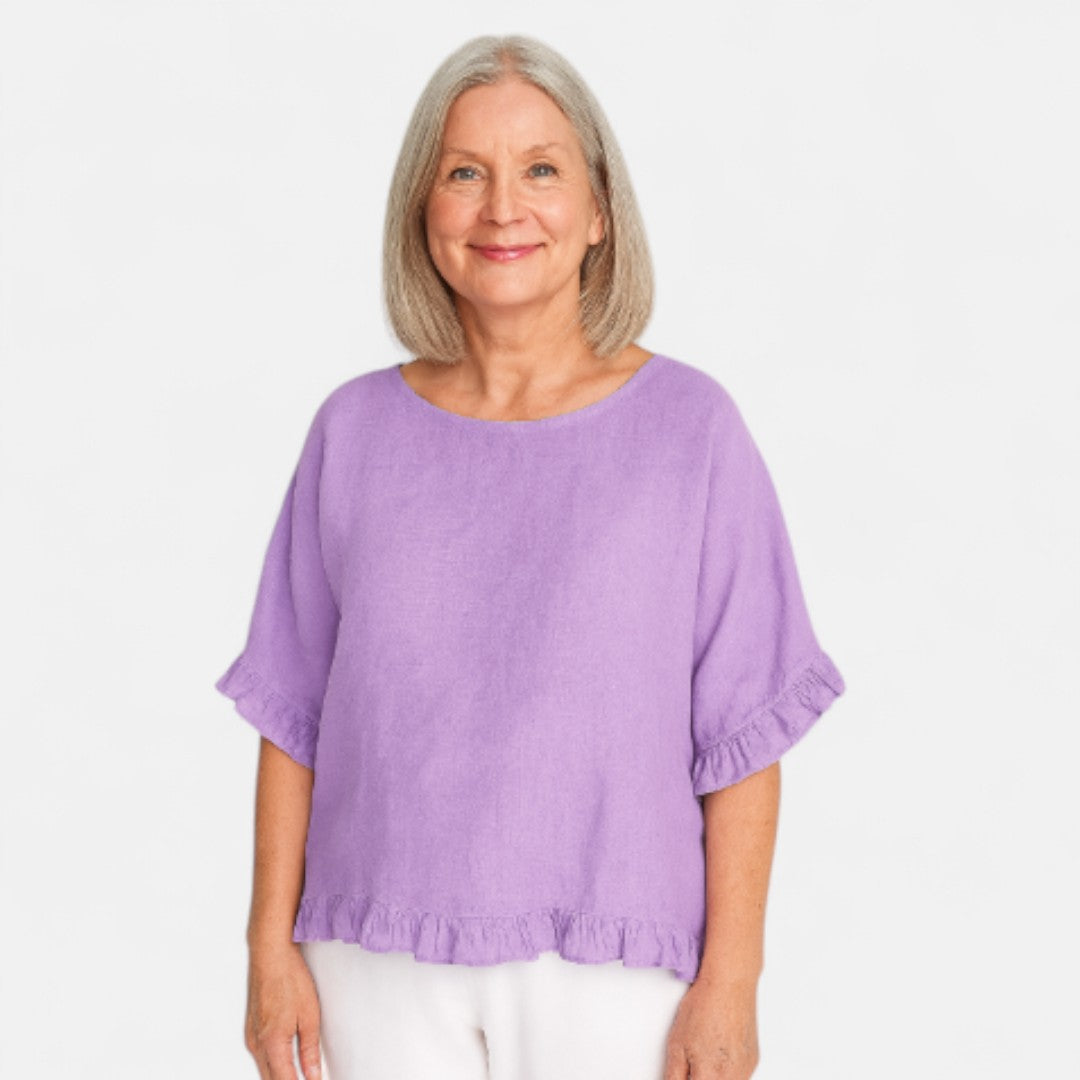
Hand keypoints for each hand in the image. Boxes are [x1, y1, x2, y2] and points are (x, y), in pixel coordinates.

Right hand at [245, 941, 322, 1079]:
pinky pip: (260, 1057)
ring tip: (300, 1073)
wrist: (270, 954)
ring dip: (280, 1076)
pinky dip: (273, 1065)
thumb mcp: (309, 1015)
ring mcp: (251, 1036)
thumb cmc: (289, 977)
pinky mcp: (251, 1029)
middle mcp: (256, 1044)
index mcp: (272, 1043)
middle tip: (309, 1079)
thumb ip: (310, 1050)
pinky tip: (287, 1063)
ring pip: (264, 1071)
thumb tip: (313, 1075)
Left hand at [663, 974, 759, 1078]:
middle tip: (692, 1063)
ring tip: (704, 1054)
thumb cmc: (704, 1006)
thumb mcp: (676, 1044)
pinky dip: (726, 1071)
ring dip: (713, 1077)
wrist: (729, 983)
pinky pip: (738, 1077)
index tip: (683, 1073)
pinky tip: (717, 1052)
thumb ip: (674, 1075)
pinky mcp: (753, 1060)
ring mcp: (746, 1069)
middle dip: (700, 1077)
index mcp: (711, 1076)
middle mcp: (733, 1077)